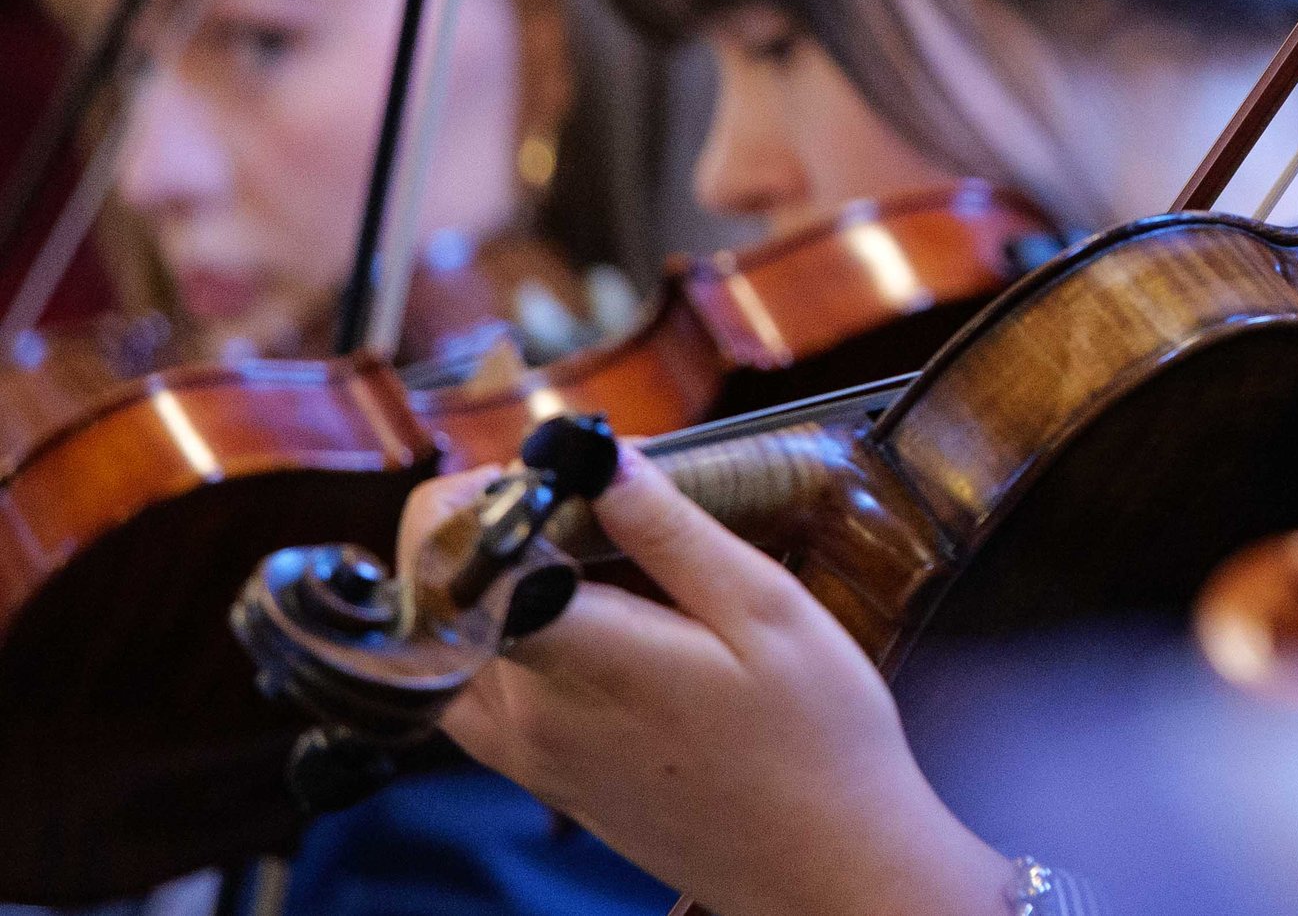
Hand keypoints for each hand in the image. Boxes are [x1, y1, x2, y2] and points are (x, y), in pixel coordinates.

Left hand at [399, 448, 1007, 915]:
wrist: (825, 866)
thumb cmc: (816, 739)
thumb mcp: (766, 610)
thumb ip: (671, 532)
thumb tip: (600, 459)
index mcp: (581, 662)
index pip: (460, 563)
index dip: (482, 495)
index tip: (552, 470)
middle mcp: (528, 716)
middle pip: (443, 598)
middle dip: (486, 525)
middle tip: (574, 496)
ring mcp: (526, 758)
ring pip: (444, 648)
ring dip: (480, 584)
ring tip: (567, 550)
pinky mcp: (542, 781)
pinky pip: (474, 695)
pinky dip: (496, 637)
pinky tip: (577, 615)